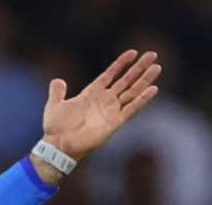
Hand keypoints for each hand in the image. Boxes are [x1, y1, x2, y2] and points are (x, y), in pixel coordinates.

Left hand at [42, 50, 161, 160]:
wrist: (58, 145)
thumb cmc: (55, 127)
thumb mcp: (54, 105)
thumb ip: (57, 92)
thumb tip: (57, 80)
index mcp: (91, 93)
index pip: (110, 75)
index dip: (121, 64)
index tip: (133, 52)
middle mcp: (104, 100)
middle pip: (126, 81)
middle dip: (139, 68)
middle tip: (152, 54)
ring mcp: (110, 111)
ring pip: (132, 92)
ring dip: (145, 80)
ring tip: (157, 67)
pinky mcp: (114, 122)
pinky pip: (131, 109)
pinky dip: (142, 99)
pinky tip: (153, 89)